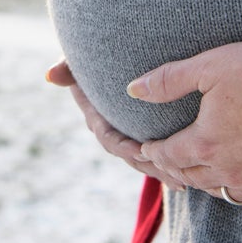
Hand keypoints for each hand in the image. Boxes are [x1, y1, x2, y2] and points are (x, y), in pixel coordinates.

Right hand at [45, 59, 186, 189]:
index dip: (124, 146)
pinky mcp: (149, 139)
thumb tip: (49, 75)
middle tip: (171, 174)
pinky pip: (161, 157)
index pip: (109, 138)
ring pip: (148, 162)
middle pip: (132, 157)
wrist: (123, 63)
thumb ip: (68, 67)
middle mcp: (115, 134)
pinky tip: (192, 176)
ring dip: (164, 172)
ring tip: (185, 181)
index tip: (141, 149)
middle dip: (150, 166)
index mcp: (100, 121)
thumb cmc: (97, 60)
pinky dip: (174, 166)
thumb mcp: (82, 63)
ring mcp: (132, 139)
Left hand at [127, 39, 241, 209]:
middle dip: (174, 168)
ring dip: (207, 183)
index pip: (166, 155)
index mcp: (205, 144)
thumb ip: (169, 80)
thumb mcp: (213, 65)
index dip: (152, 151)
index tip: (146, 147)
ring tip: (201, 173)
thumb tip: (131, 89)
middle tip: (167, 162)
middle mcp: (229, 174)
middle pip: (190, 177)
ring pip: (222, 193)